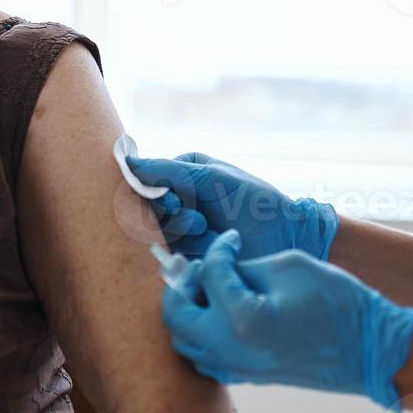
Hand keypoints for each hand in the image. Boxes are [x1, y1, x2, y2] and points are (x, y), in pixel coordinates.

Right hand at [126, 151, 337, 259]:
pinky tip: (208, 248)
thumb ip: (168, 170)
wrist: (285, 239)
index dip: (152, 191)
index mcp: (186, 171)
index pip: (149, 177)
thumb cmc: (254, 202)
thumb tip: (127, 160)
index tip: (173, 198)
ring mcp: (184, 226)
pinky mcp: (189, 252)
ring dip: (180, 232)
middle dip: (170, 214)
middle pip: (149, 206)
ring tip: (207, 230)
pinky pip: (168, 252)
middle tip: (195, 219)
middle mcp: (182, 196)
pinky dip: (186, 250)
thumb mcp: (211, 178)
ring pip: (157, 229)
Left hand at [161, 230, 412, 411]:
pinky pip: (204, 357)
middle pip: (175, 313)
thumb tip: (220, 267)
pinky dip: (201, 333)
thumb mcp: (288, 267)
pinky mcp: (246, 377)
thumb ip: (245, 266)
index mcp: (242, 318)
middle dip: (182, 282)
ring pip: (184, 340)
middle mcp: (230, 349)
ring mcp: (236, 368)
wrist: (367, 348)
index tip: (230, 239)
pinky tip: (222, 312)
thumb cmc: (336, 301)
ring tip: (209, 287)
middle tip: (201, 265)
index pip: (208, 273)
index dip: (218, 248)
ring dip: (188, 309)